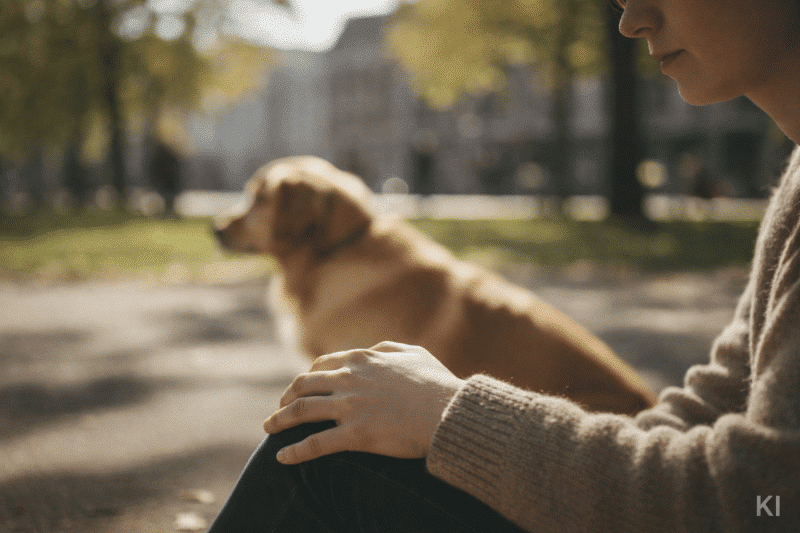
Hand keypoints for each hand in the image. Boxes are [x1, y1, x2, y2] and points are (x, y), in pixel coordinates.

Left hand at [263, 342, 464, 463]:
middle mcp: (349, 379)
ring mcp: (350, 406)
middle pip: (302, 386)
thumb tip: (372, 350)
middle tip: (278, 410)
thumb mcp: (413, 353)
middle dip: (285, 398)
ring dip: (279, 421)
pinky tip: (282, 458)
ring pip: (300, 411)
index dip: (305, 378)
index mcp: (361, 359)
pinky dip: (294, 451)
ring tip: (268, 429)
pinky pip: (315, 444)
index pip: (320, 365)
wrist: (450, 412)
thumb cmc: (437, 384)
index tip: (299, 389)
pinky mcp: (355, 434)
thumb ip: (387, 348)